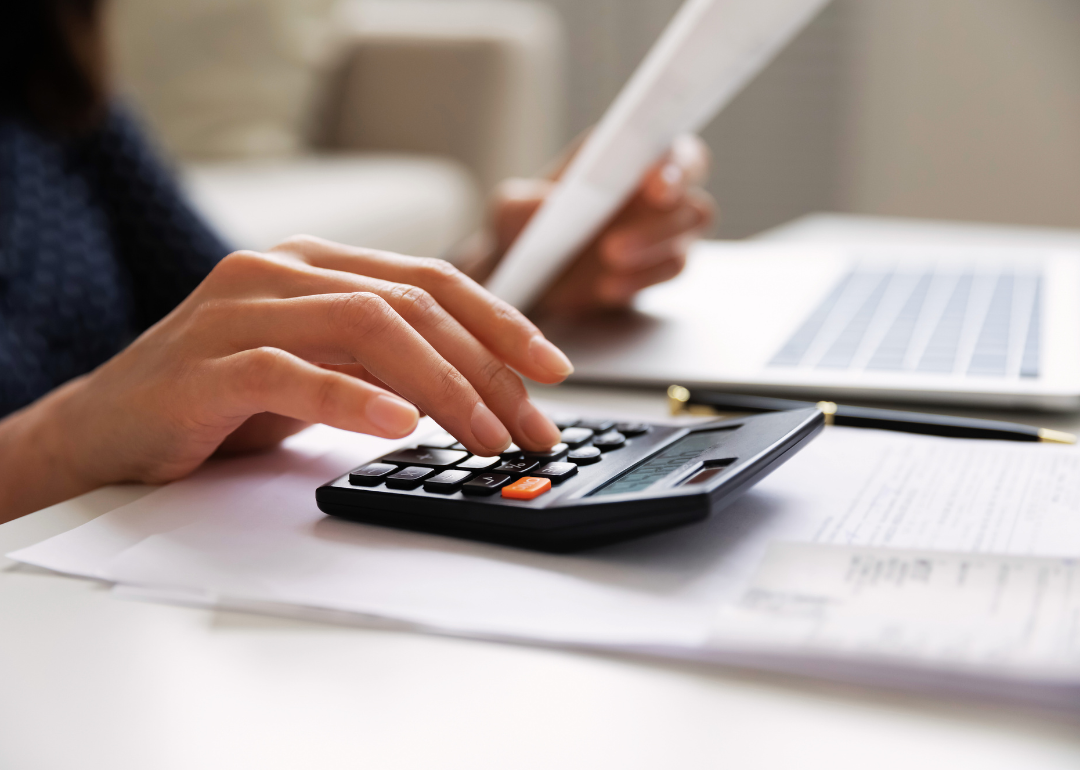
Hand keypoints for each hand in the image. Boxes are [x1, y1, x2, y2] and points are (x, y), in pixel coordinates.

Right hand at [0, 237, 570, 518]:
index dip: (500, 322)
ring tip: (485, 434)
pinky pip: (293, 372)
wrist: (108, 428)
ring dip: (442, 385)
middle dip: (486, 368)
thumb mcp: (321, 367)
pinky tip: (401, 427)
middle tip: (530, 425)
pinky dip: (354, 399)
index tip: (552, 368)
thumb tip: (480, 389)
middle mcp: (282, 271)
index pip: (430, 280)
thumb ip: (384, 361)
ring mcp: (240, 310)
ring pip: (366, 326)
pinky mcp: (205, 364)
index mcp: (319, 265)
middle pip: (412, 304)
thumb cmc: (223, 398)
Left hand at [486, 134, 713, 314]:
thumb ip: (524, 204)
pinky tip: (608, 287)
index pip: (670, 146)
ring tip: (609, 260)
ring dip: (654, 248)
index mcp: (623, 153)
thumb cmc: (521, 230)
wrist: (525, 279)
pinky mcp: (657, 265)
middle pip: (691, 192)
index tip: (654, 184)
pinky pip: (670, 268)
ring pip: (689, 232)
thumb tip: (549, 204)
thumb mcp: (508, 212)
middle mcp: (651, 184)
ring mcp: (661, 226)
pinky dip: (643, 279)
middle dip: (666, 217)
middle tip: (616, 242)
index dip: (674, 162)